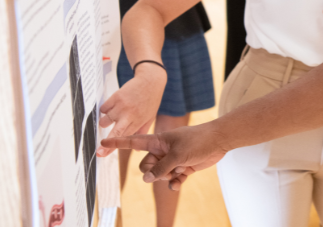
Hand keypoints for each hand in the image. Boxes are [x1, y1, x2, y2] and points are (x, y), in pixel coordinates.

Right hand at [96, 64, 166, 156]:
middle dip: (106, 144)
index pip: (123, 138)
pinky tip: (113, 107)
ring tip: (114, 116)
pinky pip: (103, 109)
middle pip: (115, 132)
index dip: (112, 148)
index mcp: (138, 122)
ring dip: (105, 122)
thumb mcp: (150, 117)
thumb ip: (141, 132)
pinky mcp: (116, 97)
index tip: (102, 154)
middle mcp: (129, 116)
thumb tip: (136, 150)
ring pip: (104, 121)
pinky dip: (105, 110)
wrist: (151, 80)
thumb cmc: (151, 100)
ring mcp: (121, 106)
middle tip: (98, 151)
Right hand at [100, 122, 227, 190]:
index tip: (103, 142)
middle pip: (145, 166)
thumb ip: (160, 167)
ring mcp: (171, 159)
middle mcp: (162, 150)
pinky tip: (180, 182)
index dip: (118, 142)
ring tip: (180, 169)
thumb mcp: (177, 154)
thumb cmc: (198, 140)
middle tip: (168, 167)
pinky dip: (174, 182)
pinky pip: (171, 180)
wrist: (219, 140)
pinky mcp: (182, 167)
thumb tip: (146, 179)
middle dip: (153, 171)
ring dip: (167, 177)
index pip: (133, 142)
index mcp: (157, 140)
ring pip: (158, 175)